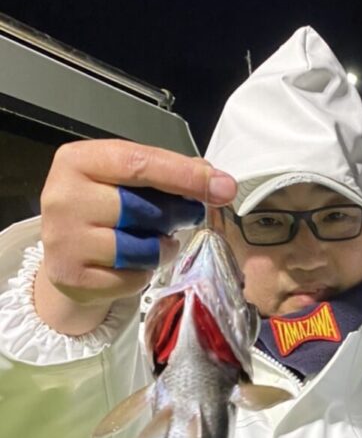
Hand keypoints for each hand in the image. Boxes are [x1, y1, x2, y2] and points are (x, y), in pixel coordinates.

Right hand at [36, 140, 236, 334]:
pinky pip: (130, 277)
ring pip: (140, 247)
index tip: (223, 186)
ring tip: (158, 242)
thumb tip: (216, 180)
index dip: (186, 175)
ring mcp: (63, 238)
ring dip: (161, 248)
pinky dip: (144, 273)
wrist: (68, 257)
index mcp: (77, 161)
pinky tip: (135, 264)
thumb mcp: (126, 182)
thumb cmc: (103, 212)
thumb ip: (166, 174)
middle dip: (177, 214)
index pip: (139, 163)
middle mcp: (63, 196)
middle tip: (190, 216)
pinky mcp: (72, 275)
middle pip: (141, 207)